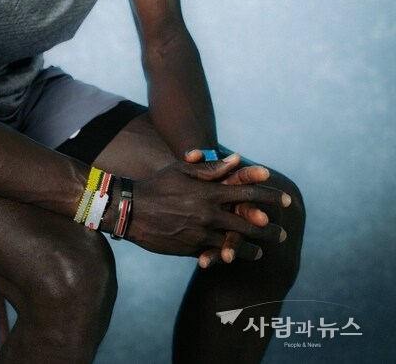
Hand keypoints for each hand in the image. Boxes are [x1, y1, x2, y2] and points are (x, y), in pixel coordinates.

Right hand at [129, 157, 289, 258]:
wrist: (130, 210)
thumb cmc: (157, 184)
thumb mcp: (181, 169)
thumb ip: (211, 167)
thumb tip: (237, 159)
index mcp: (209, 192)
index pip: (247, 193)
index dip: (269, 195)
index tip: (286, 199)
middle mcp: (208, 214)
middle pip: (248, 223)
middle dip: (269, 228)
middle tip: (284, 232)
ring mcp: (200, 234)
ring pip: (235, 243)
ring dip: (253, 247)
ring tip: (265, 249)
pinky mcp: (191, 249)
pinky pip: (216, 254)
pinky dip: (230, 256)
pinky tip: (237, 258)